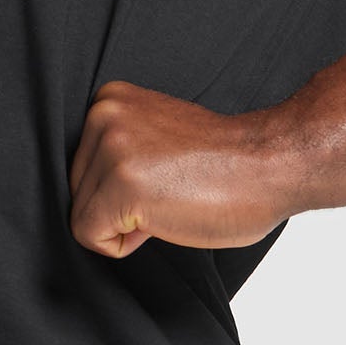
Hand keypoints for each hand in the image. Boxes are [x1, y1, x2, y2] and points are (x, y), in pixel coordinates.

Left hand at [68, 80, 289, 258]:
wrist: (268, 164)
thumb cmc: (222, 162)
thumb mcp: (153, 135)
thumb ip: (116, 147)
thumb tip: (86, 191)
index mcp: (108, 100)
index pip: (81, 166)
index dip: (120, 187)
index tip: (162, 177)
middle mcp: (102, 116)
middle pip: (77, 190)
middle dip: (118, 206)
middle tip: (170, 192)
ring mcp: (111, 149)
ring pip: (82, 215)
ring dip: (124, 224)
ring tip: (170, 201)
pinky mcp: (120, 185)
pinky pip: (90, 236)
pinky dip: (123, 245)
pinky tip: (163, 218)